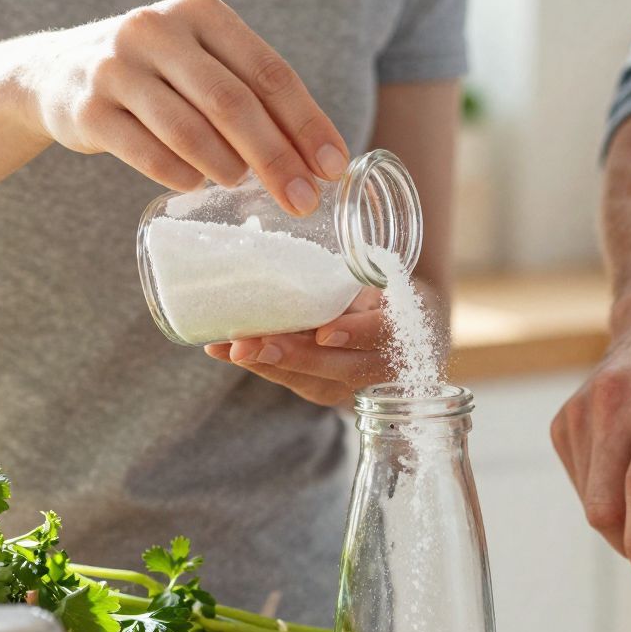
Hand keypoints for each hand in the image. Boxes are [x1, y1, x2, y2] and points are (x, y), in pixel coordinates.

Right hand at [10, 0, 346, 214]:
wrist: (56, 72)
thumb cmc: (156, 73)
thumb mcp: (200, 60)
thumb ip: (251, 94)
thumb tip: (319, 159)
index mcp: (200, 12)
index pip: (269, 71)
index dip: (307, 123)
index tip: (333, 167)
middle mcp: (156, 29)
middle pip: (232, 102)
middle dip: (276, 157)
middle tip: (303, 200)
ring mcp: (116, 67)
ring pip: (188, 128)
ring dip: (225, 166)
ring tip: (242, 185)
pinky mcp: (86, 107)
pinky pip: (144, 151)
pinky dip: (178, 174)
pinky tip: (195, 184)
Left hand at [207, 287, 395, 406]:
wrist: (395, 329)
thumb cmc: (383, 289)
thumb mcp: (379, 274)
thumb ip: (355, 272)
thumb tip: (310, 242)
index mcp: (407, 327)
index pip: (386, 333)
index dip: (357, 333)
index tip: (325, 333)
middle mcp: (385, 364)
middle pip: (342, 367)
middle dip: (294, 356)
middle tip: (252, 344)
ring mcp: (355, 384)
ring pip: (313, 381)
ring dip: (267, 363)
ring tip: (229, 347)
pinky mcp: (327, 389)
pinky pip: (293, 381)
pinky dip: (258, 364)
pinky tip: (223, 349)